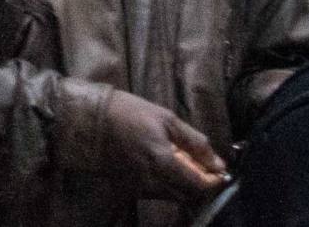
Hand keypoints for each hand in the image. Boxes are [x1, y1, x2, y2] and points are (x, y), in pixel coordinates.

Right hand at [101, 90, 226, 201]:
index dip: (214, 180)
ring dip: (183, 185)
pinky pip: (157, 194)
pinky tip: (162, 167)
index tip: (217, 169)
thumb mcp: (166, 118)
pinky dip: (167, 185)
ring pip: (173, 196)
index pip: (200, 186)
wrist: (89, 118)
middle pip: (188, 195)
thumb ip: (195, 142)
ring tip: (180, 163)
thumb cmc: (129, 112)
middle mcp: (152, 181)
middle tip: (199, 165)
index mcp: (163, 162)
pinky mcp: (129, 189)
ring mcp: (139, 188)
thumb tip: (219, 164)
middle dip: (199, 183)